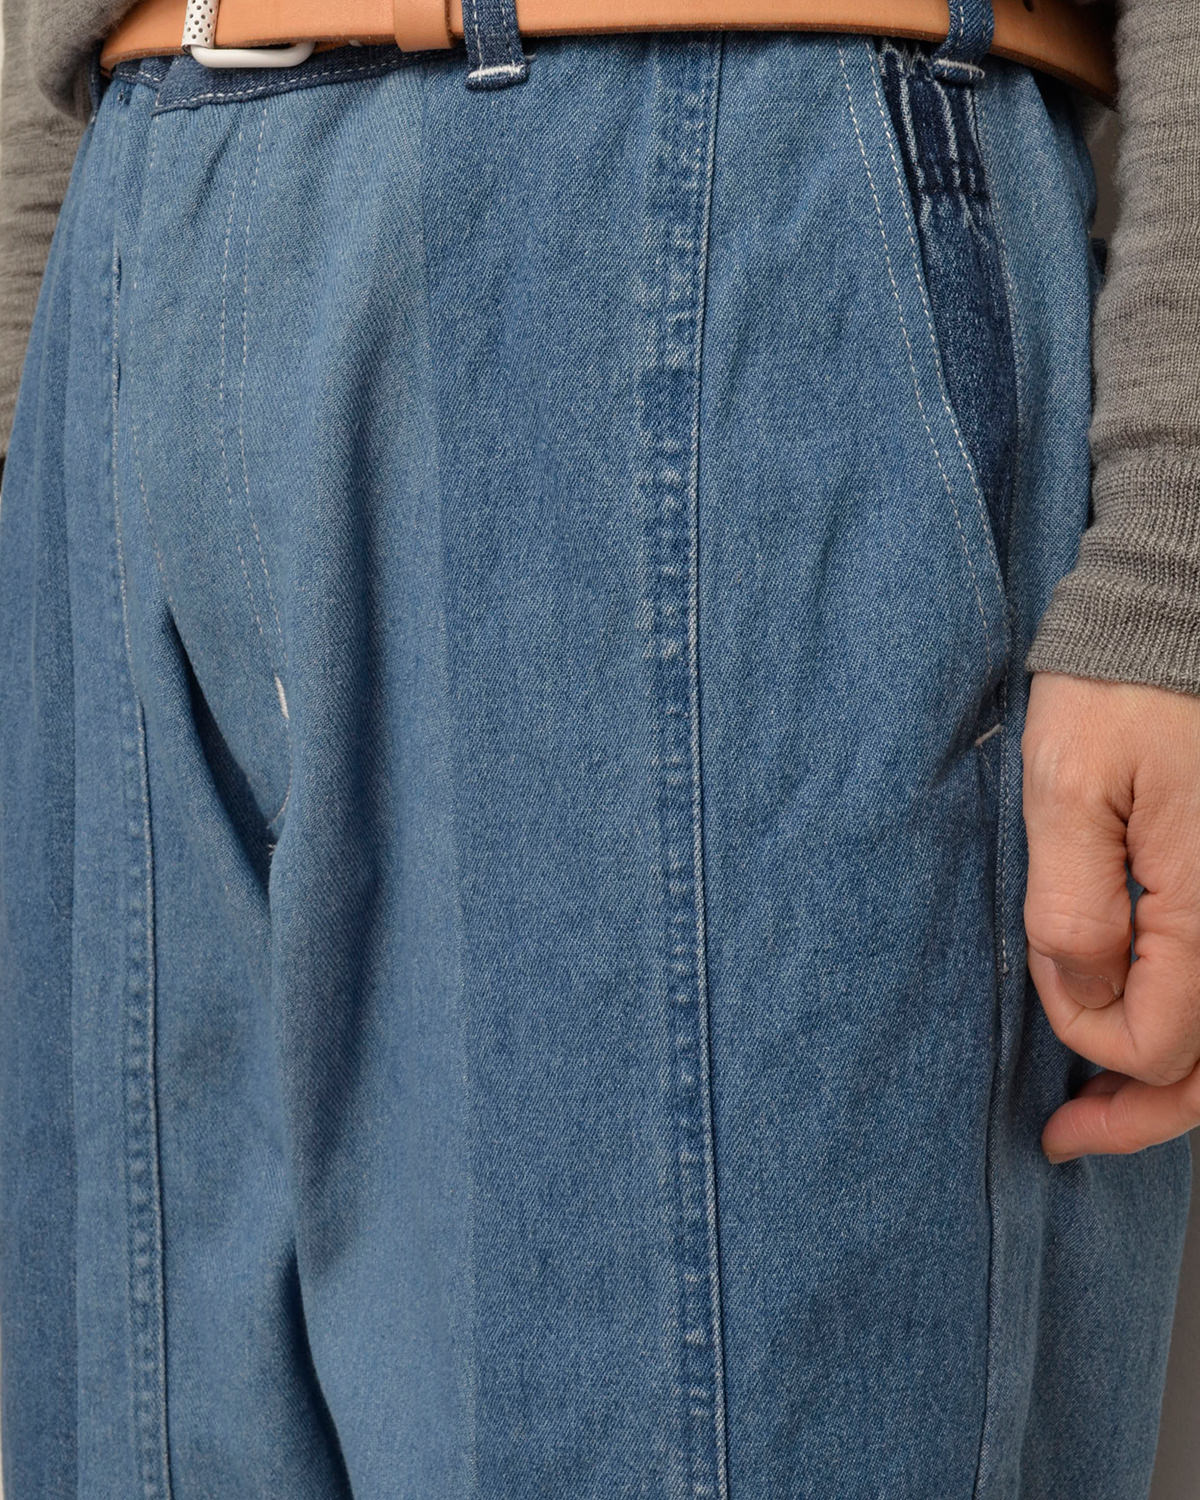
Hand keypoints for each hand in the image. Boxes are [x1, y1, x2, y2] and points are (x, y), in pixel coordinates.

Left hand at [1021, 669, 1199, 1162]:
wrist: (1181, 615)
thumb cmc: (1122, 688)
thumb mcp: (1067, 788)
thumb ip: (1071, 905)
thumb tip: (1081, 992)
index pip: (1157, 1039)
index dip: (1087, 1038)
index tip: (1046, 985)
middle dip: (1138, 1114)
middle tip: (1068, 1139)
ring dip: (1172, 1085)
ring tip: (1106, 1115)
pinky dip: (1195, 1031)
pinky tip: (1149, 1030)